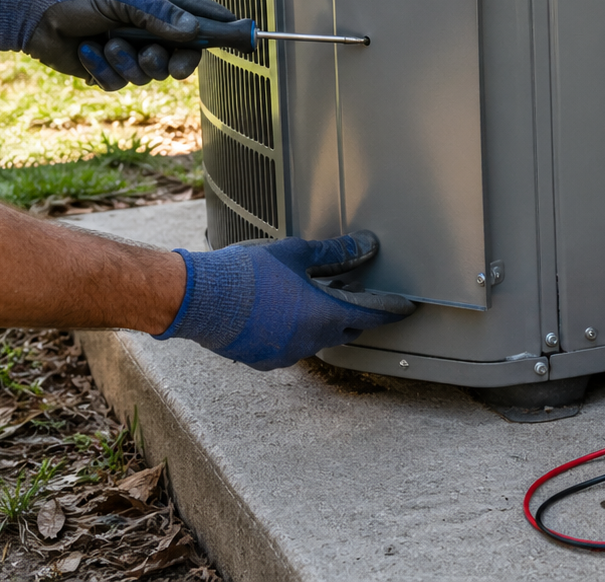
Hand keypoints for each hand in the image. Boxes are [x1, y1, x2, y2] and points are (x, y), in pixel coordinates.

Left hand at [0, 0, 235, 89]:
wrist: (25, 16)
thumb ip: (157, 14)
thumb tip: (194, 34)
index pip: (198, 13)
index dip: (222, 26)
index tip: (246, 35)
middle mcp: (145, 24)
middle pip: (183, 53)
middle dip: (174, 61)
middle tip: (168, 63)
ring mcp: (128, 47)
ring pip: (152, 73)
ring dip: (129, 63)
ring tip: (106, 45)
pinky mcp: (108, 68)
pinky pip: (120, 84)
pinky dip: (103, 71)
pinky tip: (85, 53)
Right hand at [157, 232, 415, 370]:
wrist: (200, 299)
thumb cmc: (247, 274)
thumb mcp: (296, 253)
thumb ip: (335, 253)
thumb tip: (364, 246)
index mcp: (325, 315)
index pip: (372, 315)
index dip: (390, 309)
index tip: (404, 308)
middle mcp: (311, 341)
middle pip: (348, 330)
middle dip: (356, 314)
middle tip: (357, 295)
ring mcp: (287, 354)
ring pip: (318, 339)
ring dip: (323, 322)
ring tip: (317, 299)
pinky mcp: (264, 360)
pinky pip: (291, 347)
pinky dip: (296, 331)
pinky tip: (285, 313)